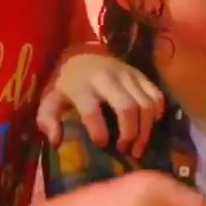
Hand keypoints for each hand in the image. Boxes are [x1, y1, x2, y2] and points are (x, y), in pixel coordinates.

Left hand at [37, 50, 164, 157]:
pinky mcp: (141, 74)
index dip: (98, 130)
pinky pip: (157, 95)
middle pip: (127, 107)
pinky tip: (150, 126)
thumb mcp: (51, 101)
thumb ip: (48, 120)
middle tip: (125, 150)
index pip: (91, 110)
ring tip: (138, 147)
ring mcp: (127, 74)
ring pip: (146, 104)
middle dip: (130, 133)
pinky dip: (157, 113)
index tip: (102, 144)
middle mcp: (107, 78)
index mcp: (81, 85)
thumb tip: (56, 140)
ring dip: (145, 129)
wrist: (84, 55)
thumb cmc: (68, 85)